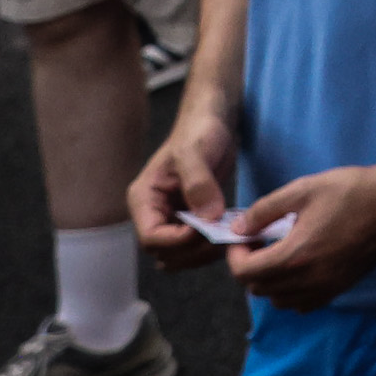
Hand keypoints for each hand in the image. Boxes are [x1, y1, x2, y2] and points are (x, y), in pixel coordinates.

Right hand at [128, 111, 240, 265]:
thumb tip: (208, 218)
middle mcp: (153, 213)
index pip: (150, 237)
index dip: (176, 242)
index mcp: (144, 199)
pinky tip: (231, 234)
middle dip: (192, 251)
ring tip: (229, 237)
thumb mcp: (196, 151)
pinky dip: (211, 247)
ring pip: (179, 255)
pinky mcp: (190, 219)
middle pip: (164, 253)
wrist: (212, 121)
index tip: (205, 230)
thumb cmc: (199, 130)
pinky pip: (195, 245)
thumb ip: (199, 183)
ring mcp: (171, 218)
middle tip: (223, 237)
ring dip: (202, 254)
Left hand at [226, 161, 375, 307]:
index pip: (244, 272)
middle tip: (259, 242)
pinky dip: (293, 293)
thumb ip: (264, 210)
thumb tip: (238, 227)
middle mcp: (308, 280)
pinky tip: (302, 269)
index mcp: (294, 255)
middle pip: (258, 289)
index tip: (244, 236)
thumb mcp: (302, 189)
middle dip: (250, 267)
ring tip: (280, 255)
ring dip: (270, 282)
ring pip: (280, 300)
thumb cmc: (350, 191)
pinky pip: (304, 304)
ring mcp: (326, 287)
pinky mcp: (341, 288)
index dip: (235, 255)